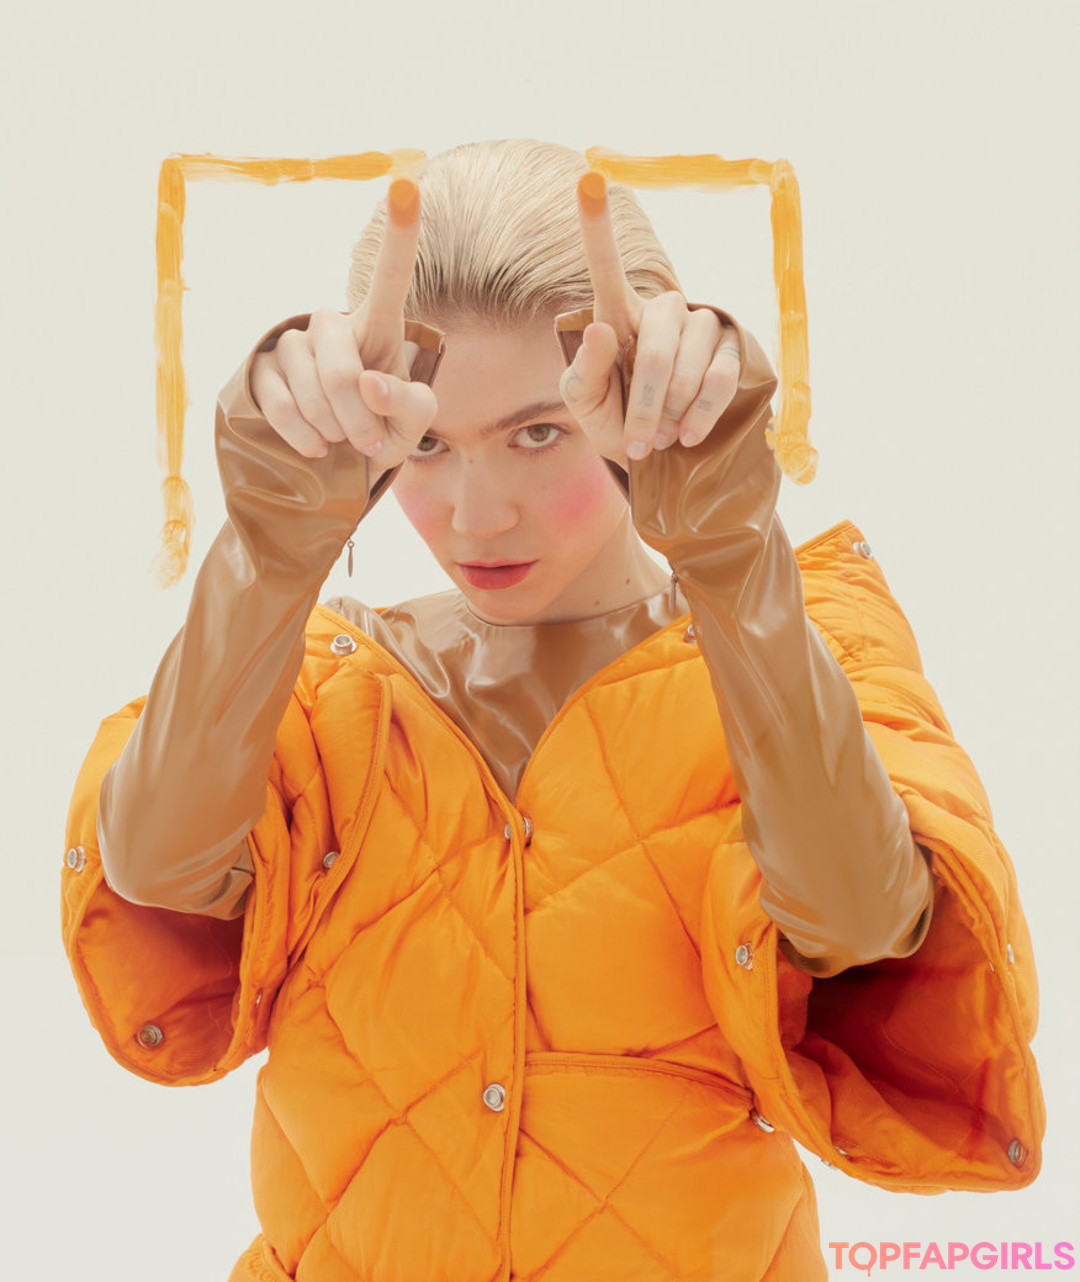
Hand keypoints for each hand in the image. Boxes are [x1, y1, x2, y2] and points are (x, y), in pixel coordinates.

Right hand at [249, 177, 437, 468]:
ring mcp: (293, 344)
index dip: (399, 234)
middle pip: (340, 370)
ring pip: (311, 392)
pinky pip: (281, 406)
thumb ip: (408, 404)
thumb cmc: (385, 430)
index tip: (408, 184)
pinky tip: (318, 447)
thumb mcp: (413, 423)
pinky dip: (305, 437)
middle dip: (359, 419)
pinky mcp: (262, 369)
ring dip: (335, 431)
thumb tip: (368, 382)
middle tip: (370, 441)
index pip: (389, 278)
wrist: (341, 461)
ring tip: (344, 439)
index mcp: (377, 327)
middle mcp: (332, 324)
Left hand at [558, 170, 742, 468]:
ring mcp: (700, 327)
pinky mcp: (732, 350)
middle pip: (655, 347)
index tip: (587, 177)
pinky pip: (720, 378)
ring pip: (689, 366)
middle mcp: (661, 310)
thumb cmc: (612, 417)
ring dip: (670, 413)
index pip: (607, 267)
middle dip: (643, 403)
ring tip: (660, 434)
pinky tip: (687, 433)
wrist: (658, 450)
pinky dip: (700, 414)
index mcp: (618, 314)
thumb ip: (584, 372)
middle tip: (636, 440)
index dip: (597, 226)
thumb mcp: (585, 403)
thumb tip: (600, 329)